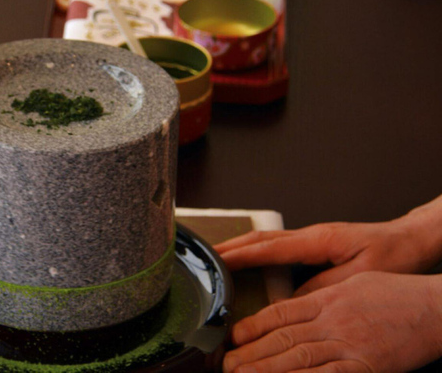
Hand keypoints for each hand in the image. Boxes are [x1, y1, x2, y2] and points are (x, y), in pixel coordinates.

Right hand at [215, 215, 441, 295]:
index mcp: (318, 239)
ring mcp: (311, 239)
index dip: (239, 254)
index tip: (216, 259)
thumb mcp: (360, 277)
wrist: (413, 240)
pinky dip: (257, 254)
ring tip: (218, 260)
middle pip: (260, 238)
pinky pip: (278, 249)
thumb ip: (323, 288)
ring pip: (267, 241)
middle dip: (230, 247)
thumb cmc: (395, 255)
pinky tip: (250, 265)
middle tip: (205, 256)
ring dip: (241, 248)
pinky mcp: (315, 247)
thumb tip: (291, 300)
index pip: (269, 246)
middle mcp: (310, 235)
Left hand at [223, 271, 441, 372]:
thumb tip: (295, 304)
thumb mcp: (354, 284)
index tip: (233, 336)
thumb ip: (322, 295)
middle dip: (251, 352)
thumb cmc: (398, 294)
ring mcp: (350, 344)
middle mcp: (333, 320)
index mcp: (328, 298)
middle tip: (226, 363)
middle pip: (283, 338)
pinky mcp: (367, 365)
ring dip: (267, 369)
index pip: (281, 312)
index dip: (253, 325)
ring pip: (299, 358)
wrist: (436, 308)